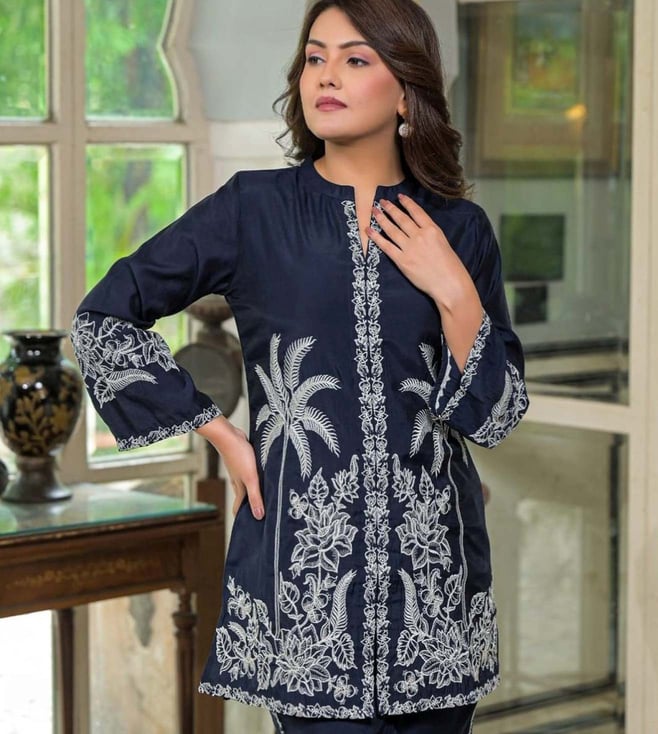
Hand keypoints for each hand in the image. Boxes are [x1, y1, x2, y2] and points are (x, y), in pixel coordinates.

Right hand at [196, 416, 263, 519]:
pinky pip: (250, 473)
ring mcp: (240, 470)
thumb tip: (258, 516)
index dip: (244, 517)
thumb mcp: (250, 478)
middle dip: (251, 505)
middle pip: (244, 497)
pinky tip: (262, 474)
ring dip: (254, 491)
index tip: (249, 527)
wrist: (229, 435)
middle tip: (261, 512)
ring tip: (265, 495)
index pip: (240, 507)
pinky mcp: (244, 460)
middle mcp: (238, 481)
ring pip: (247, 484)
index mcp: (239, 488)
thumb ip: (255, 496)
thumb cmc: (239, 456)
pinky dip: (256, 477)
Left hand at [367, 193, 483, 370]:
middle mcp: (419, 236)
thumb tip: (418, 230)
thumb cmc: (451, 266)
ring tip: (374, 212)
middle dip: (390, 209)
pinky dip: (376, 237)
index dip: (407, 203)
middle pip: (401, 219)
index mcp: (432, 229)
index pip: (416, 212)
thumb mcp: (444, 243)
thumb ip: (430, 235)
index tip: (399, 197)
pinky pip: (386, 246)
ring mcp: (409, 248)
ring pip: (392, 230)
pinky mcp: (402, 261)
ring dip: (381, 219)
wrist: (449, 283)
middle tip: (381, 202)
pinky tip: (369, 230)